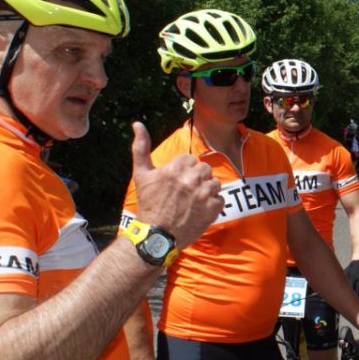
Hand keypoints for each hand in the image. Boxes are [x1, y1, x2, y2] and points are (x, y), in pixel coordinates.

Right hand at [130, 122, 222, 246]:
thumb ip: (141, 147)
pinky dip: (212, 205)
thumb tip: (137, 123)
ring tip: (192, 202)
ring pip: (214, 183)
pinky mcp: (214, 209)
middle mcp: (191, 179)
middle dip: (196, 178)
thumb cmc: (148, 204)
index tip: (175, 183)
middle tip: (184, 193)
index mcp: (175, 168)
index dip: (183, 171)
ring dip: (206, 190)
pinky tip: (199, 211)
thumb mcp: (141, 174)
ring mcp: (204, 194)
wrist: (157, 236)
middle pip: (204, 169)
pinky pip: (220, 199)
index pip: (190, 160)